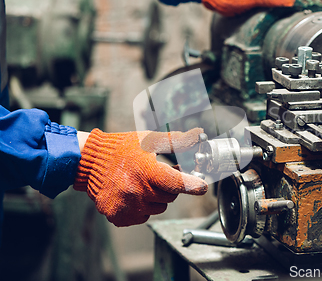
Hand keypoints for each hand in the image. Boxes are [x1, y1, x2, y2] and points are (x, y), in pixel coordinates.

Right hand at [74, 128, 206, 226]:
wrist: (89, 163)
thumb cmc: (121, 148)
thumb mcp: (149, 140)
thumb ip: (177, 140)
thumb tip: (199, 134)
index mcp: (146, 172)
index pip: (177, 184)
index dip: (192, 185)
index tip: (202, 187)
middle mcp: (137, 192)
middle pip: (170, 197)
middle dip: (169, 186)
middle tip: (161, 175)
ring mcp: (127, 207)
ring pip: (158, 208)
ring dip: (156, 197)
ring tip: (144, 182)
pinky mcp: (119, 217)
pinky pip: (142, 217)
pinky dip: (142, 207)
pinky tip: (132, 193)